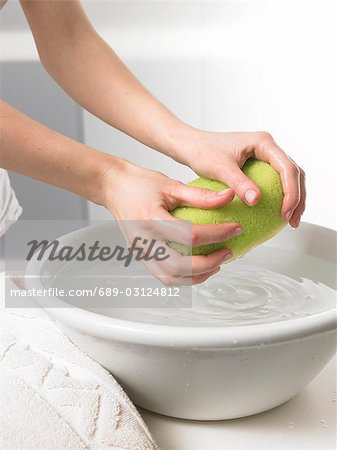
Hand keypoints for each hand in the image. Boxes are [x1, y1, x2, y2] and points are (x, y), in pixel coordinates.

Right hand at [100, 160, 242, 284]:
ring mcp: (141, 252)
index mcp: (152, 220)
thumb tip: (228, 197)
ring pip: (170, 278)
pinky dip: (183, 278)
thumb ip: (201, 196)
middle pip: (179, 266)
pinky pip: (163, 277)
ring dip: (197, 276)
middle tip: (227, 252)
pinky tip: (198, 269)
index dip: (217, 234)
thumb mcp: (172, 185)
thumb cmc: (139, 184)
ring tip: (216, 264)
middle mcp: (144, 240)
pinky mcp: (141, 257)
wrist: (114, 188)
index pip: (190, 236)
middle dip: (208, 263)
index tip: (235, 229)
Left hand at [172, 128, 305, 227]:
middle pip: (294, 173)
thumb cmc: (202, 151)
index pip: (287, 168)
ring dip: (293, 198)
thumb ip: (239, 183)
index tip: (285, 212)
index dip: (291, 192)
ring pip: (288, 177)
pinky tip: (276, 212)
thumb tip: (257, 201)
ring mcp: (264, 155)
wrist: (190, 145)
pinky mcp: (258, 164)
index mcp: (263, 142)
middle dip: (297, 198)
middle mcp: (267, 147)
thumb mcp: (220, 168)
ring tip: (289, 221)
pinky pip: (276, 180)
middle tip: (292, 221)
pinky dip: (280, 196)